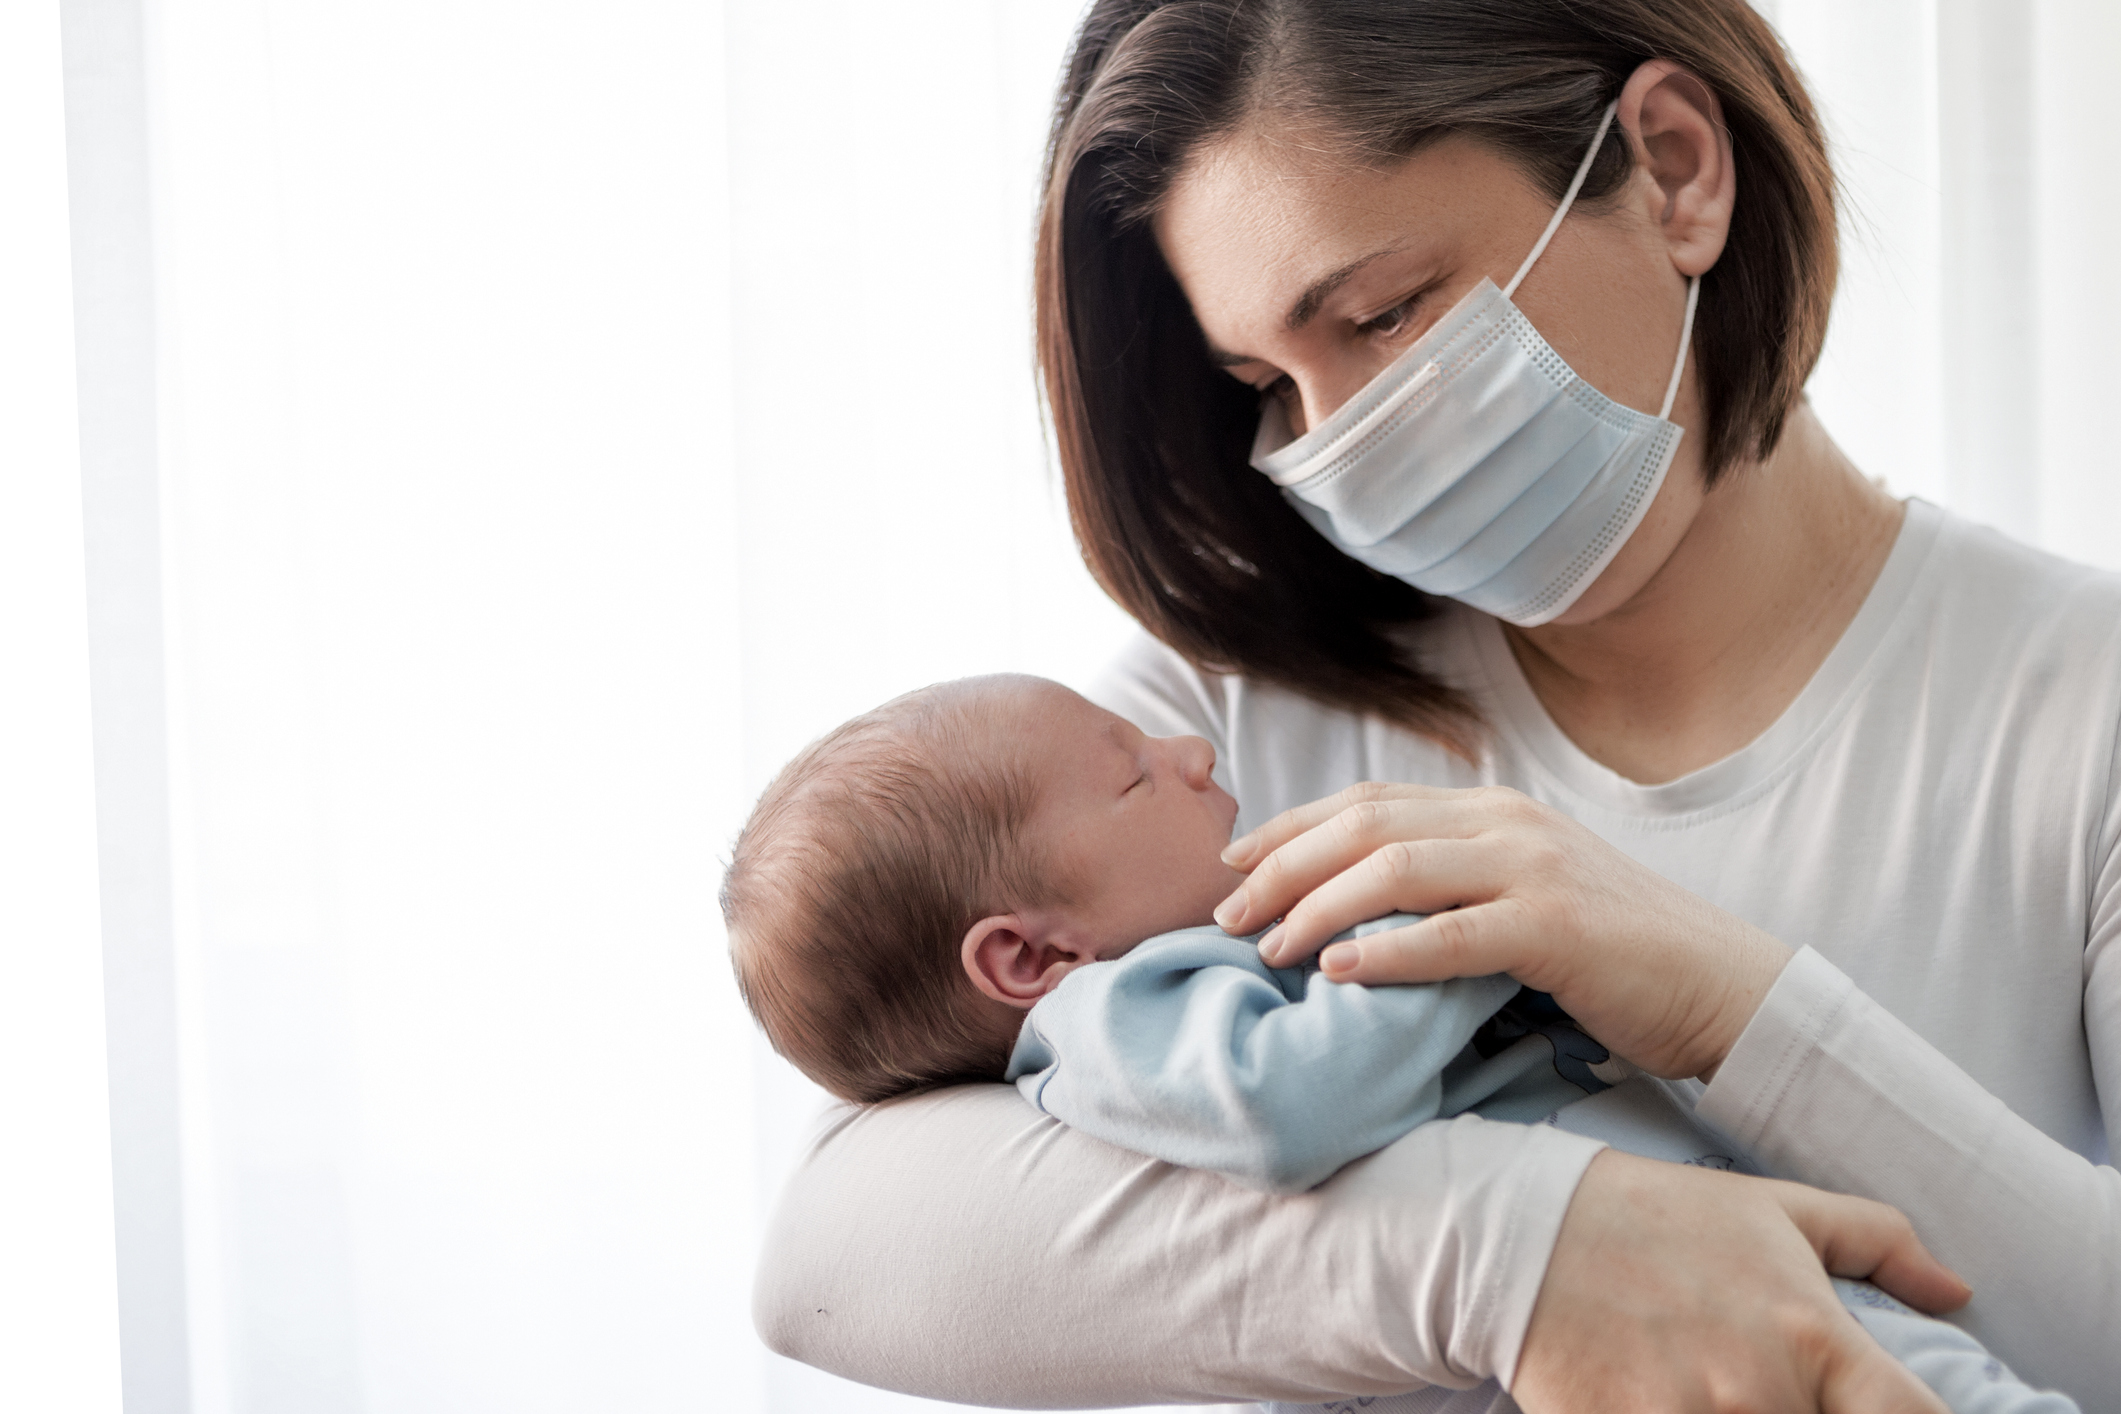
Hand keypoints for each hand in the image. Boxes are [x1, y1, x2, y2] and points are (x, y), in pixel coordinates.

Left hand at [1214, 782, 1790, 1079]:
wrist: (1718, 984)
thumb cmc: (1609, 953)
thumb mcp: (1519, 894)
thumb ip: (1448, 884)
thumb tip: (1346, 909)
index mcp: (1490, 809)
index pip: (1366, 801)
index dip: (1288, 829)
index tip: (1231, 866)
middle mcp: (1505, 822)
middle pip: (1364, 825)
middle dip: (1282, 867)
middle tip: (1225, 914)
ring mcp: (1534, 868)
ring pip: (1395, 870)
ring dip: (1317, 908)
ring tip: (1268, 948)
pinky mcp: (1558, 928)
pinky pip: (1453, 934)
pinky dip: (1387, 951)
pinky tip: (1339, 974)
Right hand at [1514, 1151, 1967, 1412]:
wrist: (1524, 1238)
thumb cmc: (1657, 1219)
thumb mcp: (1773, 1208)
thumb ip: (1876, 1240)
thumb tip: (1957, 1290)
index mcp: (1813, 1337)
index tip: (1887, 1411)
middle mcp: (1763, 1395)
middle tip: (1765, 1386)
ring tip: (1715, 1389)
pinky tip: (1667, 1399)